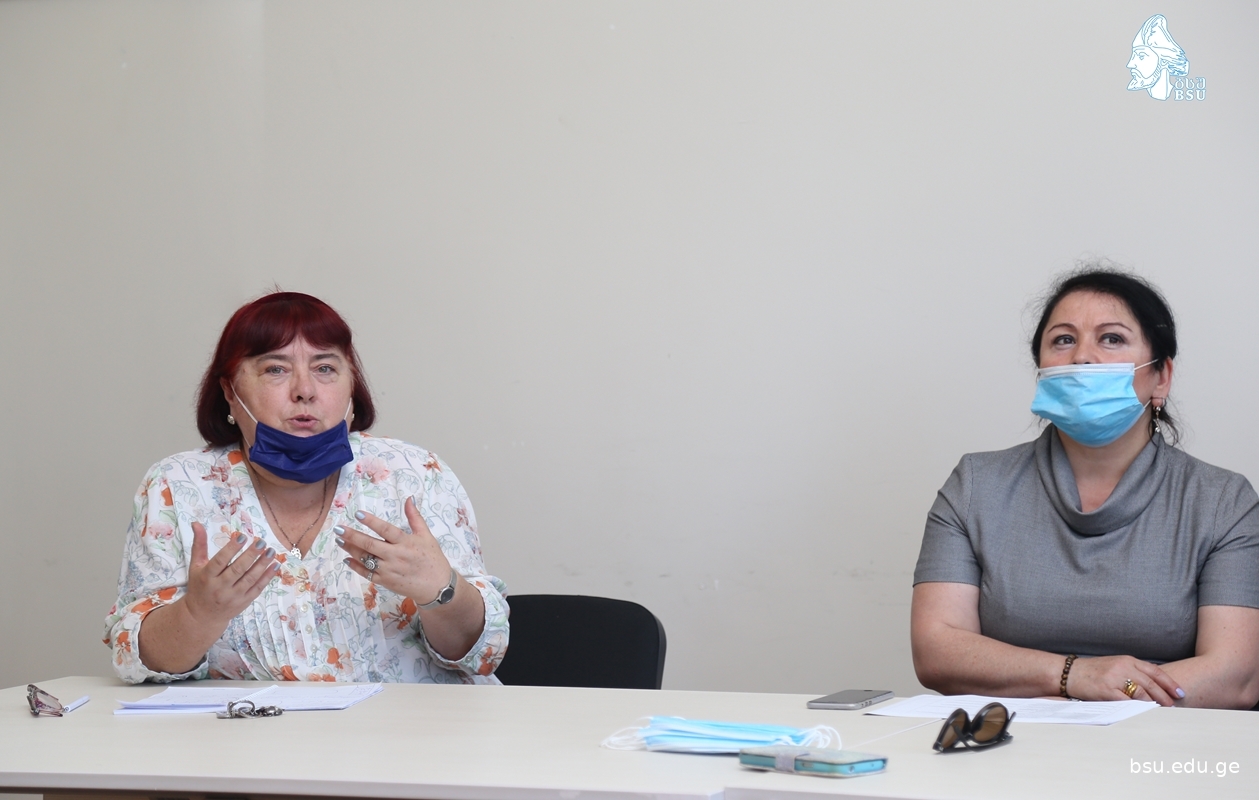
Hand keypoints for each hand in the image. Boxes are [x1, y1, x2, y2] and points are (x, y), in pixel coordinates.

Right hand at [182, 523, 280, 627]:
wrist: (202, 616)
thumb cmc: (199, 586)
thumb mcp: (196, 566)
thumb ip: (199, 544)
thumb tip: (196, 523)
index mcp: (207, 577)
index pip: (220, 561)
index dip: (231, 549)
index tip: (242, 536)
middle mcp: (220, 588)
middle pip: (237, 570)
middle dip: (251, 555)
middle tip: (261, 542)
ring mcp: (233, 596)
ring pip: (250, 579)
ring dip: (262, 565)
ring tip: (271, 551)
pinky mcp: (244, 602)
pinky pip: (257, 588)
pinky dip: (267, 577)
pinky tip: (275, 565)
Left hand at [336, 497, 456, 603]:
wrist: (437, 586)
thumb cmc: (432, 559)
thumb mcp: (426, 535)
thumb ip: (415, 517)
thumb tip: (409, 498)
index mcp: (406, 542)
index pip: (386, 530)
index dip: (371, 522)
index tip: (358, 514)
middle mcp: (396, 556)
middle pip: (370, 544)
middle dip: (352, 536)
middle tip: (338, 528)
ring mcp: (389, 570)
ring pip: (365, 558)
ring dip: (350, 549)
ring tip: (339, 540)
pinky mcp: (385, 581)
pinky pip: (366, 573)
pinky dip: (355, 566)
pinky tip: (347, 558)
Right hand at [1067, 655, 1183, 705]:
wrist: (1068, 672)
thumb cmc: (1091, 671)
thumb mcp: (1114, 665)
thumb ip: (1132, 671)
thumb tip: (1152, 684)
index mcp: (1127, 659)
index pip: (1154, 671)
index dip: (1169, 683)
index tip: (1179, 692)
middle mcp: (1123, 666)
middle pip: (1151, 683)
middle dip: (1165, 696)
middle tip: (1173, 705)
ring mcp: (1114, 677)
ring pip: (1141, 692)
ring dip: (1154, 703)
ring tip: (1161, 711)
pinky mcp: (1106, 690)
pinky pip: (1127, 701)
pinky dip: (1137, 708)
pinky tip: (1144, 713)